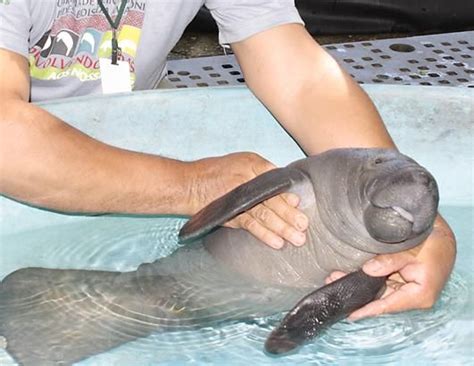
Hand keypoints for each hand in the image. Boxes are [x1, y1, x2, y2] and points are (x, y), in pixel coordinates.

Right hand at [188, 152, 308, 248]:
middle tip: (304, 225)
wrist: (188, 184)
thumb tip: (285, 189)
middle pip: (271, 199)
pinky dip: (264, 234)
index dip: (286, 193)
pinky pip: (250, 225)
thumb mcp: (241, 161)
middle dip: (289, 214)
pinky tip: (276, 242)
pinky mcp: (231, 216)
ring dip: (281, 227)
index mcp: (252, 164)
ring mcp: (238, 199)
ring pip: (264, 214)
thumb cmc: (216, 172)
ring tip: (296, 239)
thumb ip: (262, 172)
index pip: (274, 180)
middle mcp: (246, 180)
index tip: (299, 203)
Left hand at [325, 215, 455, 319]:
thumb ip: (390, 261)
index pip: (387, 306)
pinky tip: (348, 272)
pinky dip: (364, 277)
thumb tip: (367, 270)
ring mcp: (404, 289)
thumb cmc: (433, 245)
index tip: (349, 313)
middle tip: (332, 282)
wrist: (443, 236)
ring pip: (376, 289)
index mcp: (418, 296)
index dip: (367, 310)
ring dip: (357, 283)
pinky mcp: (399, 280)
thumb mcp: (412, 251)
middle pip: (378, 298)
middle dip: (356, 292)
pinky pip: (379, 281)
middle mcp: (410, 297)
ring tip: (334, 276)